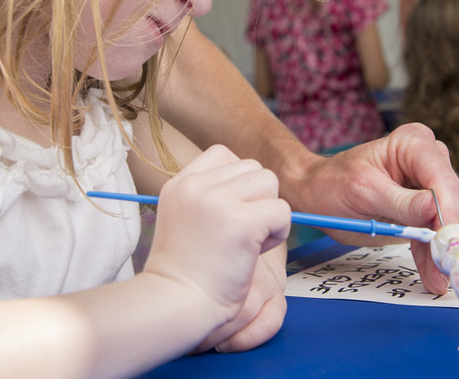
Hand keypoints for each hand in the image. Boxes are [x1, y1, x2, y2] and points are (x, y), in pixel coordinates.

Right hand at [144, 146, 290, 333]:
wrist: (177, 303)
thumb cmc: (187, 272)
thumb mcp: (183, 217)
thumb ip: (209, 194)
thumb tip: (251, 180)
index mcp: (180, 183)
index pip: (223, 153)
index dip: (238, 181)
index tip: (230, 214)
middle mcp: (196, 186)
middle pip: (253, 168)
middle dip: (257, 199)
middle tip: (241, 233)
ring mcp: (217, 202)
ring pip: (270, 182)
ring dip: (270, 213)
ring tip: (250, 242)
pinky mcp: (241, 223)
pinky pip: (282, 211)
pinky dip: (278, 233)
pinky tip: (256, 253)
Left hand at [284, 123, 458, 294]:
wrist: (317, 192)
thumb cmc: (332, 183)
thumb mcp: (363, 191)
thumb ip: (401, 202)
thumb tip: (435, 208)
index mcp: (412, 143)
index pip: (441, 179)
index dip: (448, 212)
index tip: (447, 242)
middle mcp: (427, 158)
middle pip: (451, 200)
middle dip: (447, 237)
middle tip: (445, 269)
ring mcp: (428, 182)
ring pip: (447, 219)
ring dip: (440, 251)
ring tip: (437, 278)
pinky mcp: (424, 205)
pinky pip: (434, 230)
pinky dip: (431, 253)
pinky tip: (431, 274)